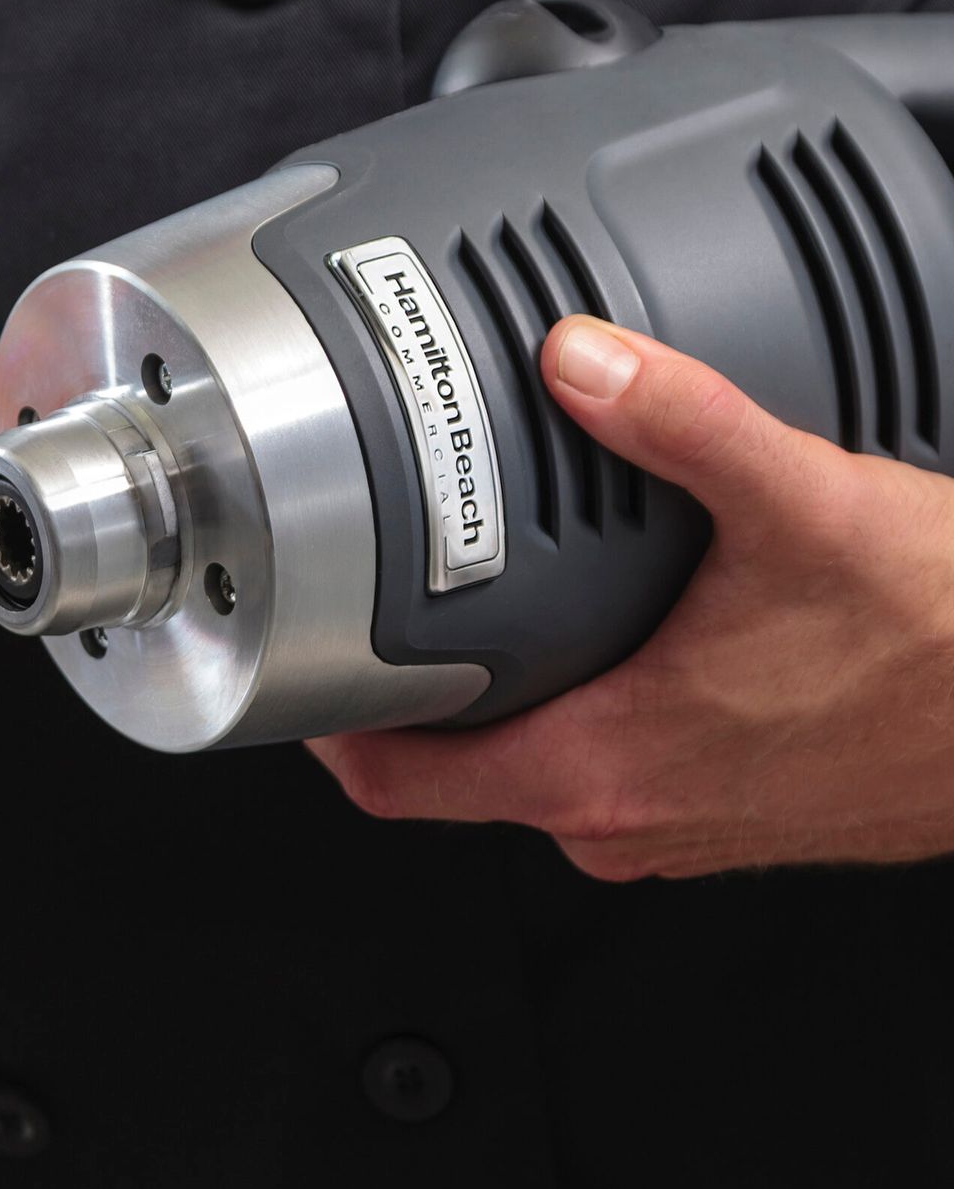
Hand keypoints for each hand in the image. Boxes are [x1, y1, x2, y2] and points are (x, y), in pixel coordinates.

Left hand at [307, 317, 953, 880]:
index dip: (329, 730)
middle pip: (450, 781)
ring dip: (497, 712)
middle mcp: (623, 822)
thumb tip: (585, 357)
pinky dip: (579, 722)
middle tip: (384, 622)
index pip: (398, 784)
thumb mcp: (805, 508)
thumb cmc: (949, 651)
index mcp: (603, 768)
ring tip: (487, 627)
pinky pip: (607, 778)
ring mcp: (671, 832)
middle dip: (407, 705)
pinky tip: (609, 653)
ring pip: (531, 780)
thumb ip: (681, 422)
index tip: (299, 674)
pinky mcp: (718, 820)